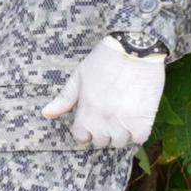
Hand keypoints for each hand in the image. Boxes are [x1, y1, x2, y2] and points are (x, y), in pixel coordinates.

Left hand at [41, 36, 165, 148]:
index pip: (80, 137)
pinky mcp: (144, 121)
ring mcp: (124, 123)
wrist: (134, 49)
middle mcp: (104, 121)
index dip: (84, 130)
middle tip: (106, 116)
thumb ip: (64, 99)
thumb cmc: (104, 60)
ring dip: (119, 133)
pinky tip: (135, 118)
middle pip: (100, 141)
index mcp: (86, 111)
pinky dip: (137, 132)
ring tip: (121, 116)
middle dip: (101, 132)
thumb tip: (46, 113)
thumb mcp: (79, 76)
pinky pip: (139, 138)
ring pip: (119, 142)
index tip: (90, 123)